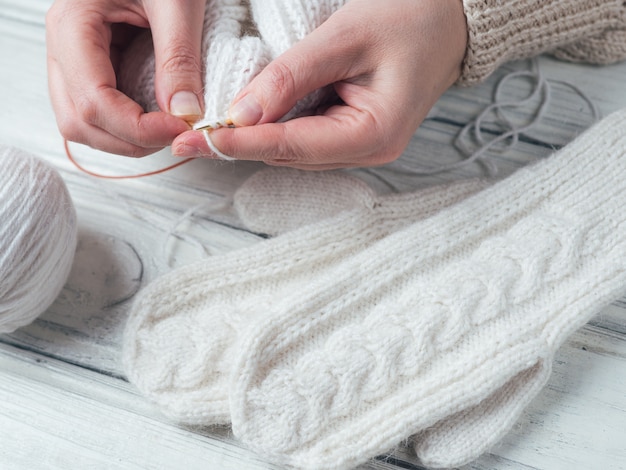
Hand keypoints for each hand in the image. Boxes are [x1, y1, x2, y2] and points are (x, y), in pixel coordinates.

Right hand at [46, 0, 205, 156]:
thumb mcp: (176, 3)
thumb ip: (179, 58)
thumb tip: (184, 114)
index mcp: (73, 24)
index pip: (93, 101)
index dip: (137, 128)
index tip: (180, 130)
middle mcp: (62, 46)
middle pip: (79, 121)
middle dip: (129, 140)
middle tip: (176, 135)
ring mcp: (72, 59)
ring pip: (82, 123)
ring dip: (125, 139)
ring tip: (167, 130)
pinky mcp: (90, 67)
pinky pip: (96, 111)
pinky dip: (125, 126)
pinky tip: (155, 120)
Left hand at [172, 0, 467, 168]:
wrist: (448, 17)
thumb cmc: (409, 18)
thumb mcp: (345, 37)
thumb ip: (292, 76)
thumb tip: (240, 113)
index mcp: (374, 134)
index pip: (293, 146)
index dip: (241, 144)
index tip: (195, 141)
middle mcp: (368, 151)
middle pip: (290, 155)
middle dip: (240, 144)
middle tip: (188, 137)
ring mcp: (361, 146)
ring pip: (293, 151)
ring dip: (254, 138)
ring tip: (208, 129)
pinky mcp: (352, 135)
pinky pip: (304, 138)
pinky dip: (274, 127)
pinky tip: (249, 116)